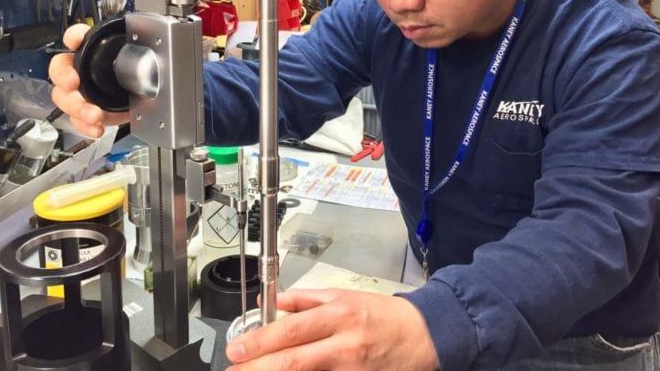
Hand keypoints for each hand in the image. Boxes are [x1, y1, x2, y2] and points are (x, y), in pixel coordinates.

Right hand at [48, 23, 129, 136]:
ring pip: (64, 97)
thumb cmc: (134, 75)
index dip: (74, 36)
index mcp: (92, 50)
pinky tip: (96, 128)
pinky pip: (76, 120)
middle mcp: (80, 68)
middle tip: (73, 83)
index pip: (76, 36)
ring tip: (94, 114)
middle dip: (64, 76)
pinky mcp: (84, 111)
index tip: (75, 41)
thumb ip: (136, 53)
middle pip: (60, 69)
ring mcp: (79, 91)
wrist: (140, 98)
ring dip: (77, 107)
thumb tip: (146, 51)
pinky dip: (85, 126)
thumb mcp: (135, 61)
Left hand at [226, 289, 438, 370]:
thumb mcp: (343, 296)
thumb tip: (272, 302)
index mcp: (338, 315)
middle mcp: (344, 345)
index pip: (291, 330)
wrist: (423, 337)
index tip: (236, 349)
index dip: (260, 342)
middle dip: (257, 369)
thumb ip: (305, 300)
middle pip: (293, 362)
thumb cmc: (382, 315)